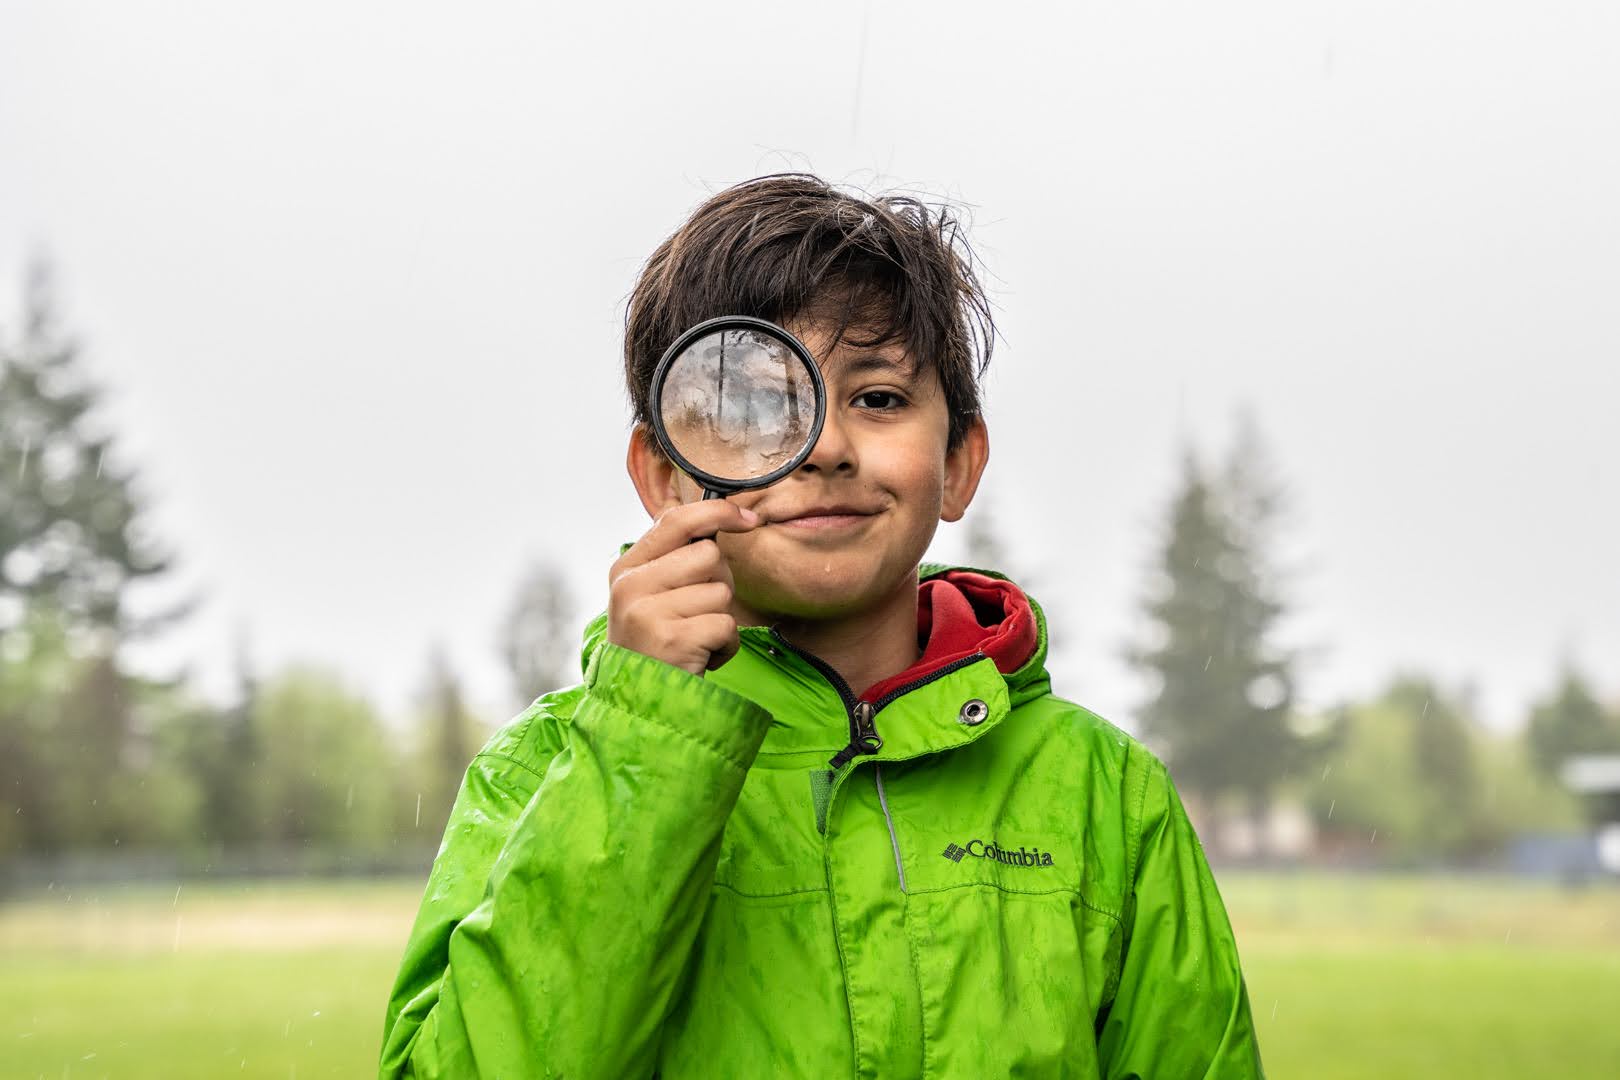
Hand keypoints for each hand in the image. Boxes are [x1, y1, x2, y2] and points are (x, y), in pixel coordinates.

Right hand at [607, 500, 761, 675]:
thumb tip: (722, 516)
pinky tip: (702, 658)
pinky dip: (725, 646)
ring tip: (695, 640)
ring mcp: (648, 613)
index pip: (676, 521)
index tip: (748, 519)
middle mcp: (631, 586)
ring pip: (720, 592)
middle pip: (709, 555)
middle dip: (720, 583)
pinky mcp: (672, 640)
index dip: (718, 512)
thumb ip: (674, 559)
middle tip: (699, 613)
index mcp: (627, 569)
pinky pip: (726, 625)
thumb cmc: (656, 647)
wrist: (638, 705)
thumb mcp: (650, 597)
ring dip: (721, 620)